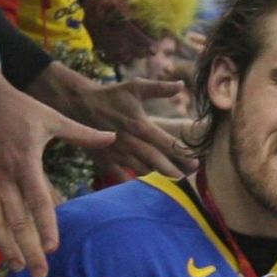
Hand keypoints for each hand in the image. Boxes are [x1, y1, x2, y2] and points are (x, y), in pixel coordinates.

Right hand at [0, 53, 114, 276]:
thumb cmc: (15, 106)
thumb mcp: (50, 116)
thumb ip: (82, 133)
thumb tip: (114, 138)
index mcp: (25, 162)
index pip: (38, 201)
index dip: (46, 227)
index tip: (54, 248)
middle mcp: (2, 176)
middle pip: (16, 221)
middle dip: (28, 250)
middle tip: (39, 274)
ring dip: (3, 246)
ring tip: (15, 267)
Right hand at [28, 63, 196, 177]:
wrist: (80, 105)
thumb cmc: (111, 95)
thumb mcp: (135, 86)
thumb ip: (159, 88)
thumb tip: (180, 84)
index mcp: (141, 125)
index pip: (167, 144)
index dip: (183, 154)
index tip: (196, 163)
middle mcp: (132, 143)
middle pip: (158, 162)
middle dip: (174, 172)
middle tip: (188, 180)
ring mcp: (118, 154)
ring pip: (142, 172)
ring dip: (158, 180)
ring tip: (172, 187)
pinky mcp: (106, 161)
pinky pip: (121, 178)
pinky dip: (132, 186)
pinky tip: (143, 192)